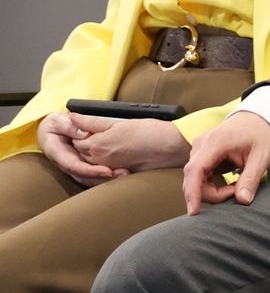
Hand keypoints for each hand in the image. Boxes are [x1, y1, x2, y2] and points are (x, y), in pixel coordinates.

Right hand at [37, 112, 123, 184]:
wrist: (51, 130)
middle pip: (85, 177)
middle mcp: (67, 164)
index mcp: (58, 154)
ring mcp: (76, 166)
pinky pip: (94, 174)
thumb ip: (69, 127)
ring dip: (108, 179)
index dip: (91, 171)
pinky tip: (122, 172)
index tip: (107, 171)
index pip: (75, 166)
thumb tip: (84, 135)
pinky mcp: (84, 165)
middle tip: (122, 174)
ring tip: (125, 173)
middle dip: (103, 178)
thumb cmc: (54, 126)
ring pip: (91, 179)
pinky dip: (107, 176)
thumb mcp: (57, 121)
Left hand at [67, 115, 191, 173]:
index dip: (80, 131)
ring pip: (91, 163)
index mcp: (98, 145)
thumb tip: (74, 117)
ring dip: (94, 154)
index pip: (76, 139)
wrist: (174, 147)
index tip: (90, 126)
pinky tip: (116, 155)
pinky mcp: (120, 176)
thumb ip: (93, 122)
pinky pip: (103, 171)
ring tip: (110, 143)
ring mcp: (110, 170)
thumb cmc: (151, 132)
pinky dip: (104, 164)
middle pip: (81, 153)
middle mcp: (100, 161)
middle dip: (85, 143)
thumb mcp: (120, 122)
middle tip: (99, 133)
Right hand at [182, 111, 269, 211]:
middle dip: (211, 194)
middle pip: (193, 179)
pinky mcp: (202, 155)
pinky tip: (230, 183)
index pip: (195, 170)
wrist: (259, 120)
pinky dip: (213, 185)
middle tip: (237, 192)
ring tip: (237, 186)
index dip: (192, 192)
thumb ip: (251, 179)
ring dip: (213, 190)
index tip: (194, 211)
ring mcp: (199, 150)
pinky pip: (200, 177)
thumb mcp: (262, 157)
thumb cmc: (261, 135)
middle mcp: (201, 145)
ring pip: (195, 180)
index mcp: (215, 143)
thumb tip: (243, 200)